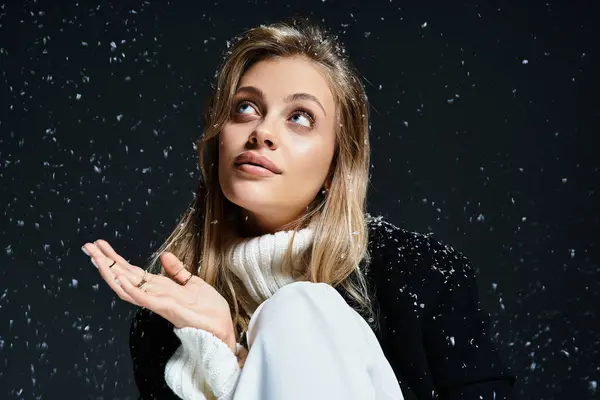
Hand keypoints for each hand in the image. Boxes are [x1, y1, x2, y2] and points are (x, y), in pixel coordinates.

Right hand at [82, 239, 237, 352]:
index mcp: (159, 287)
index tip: (101, 246)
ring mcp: (158, 302)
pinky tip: (119, 278)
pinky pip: (144, 299)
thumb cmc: (208, 309)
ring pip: (127, 287)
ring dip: (110, 273)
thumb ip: (177, 271)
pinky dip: (130, 289)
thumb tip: (164, 255)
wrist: (222, 327)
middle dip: (105, 262)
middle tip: (88, 246)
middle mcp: (154, 295)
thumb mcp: (193, 283)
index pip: (131, 271)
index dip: (115, 259)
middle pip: (123, 276)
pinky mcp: (167, 308)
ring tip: (96, 258)